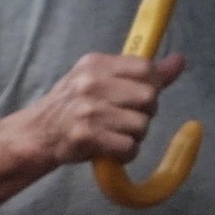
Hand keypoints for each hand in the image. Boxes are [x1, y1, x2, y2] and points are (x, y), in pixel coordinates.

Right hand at [30, 48, 176, 174]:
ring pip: (141, 125)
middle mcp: (90, 83)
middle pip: (148, 97)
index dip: (151, 85)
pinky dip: (125, 153)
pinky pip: (129, 147)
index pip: (145, 68)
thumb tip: (178, 62)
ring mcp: (87, 110)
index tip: (139, 97)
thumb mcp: (100, 80)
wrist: (36, 135)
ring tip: (115, 134)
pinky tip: (111, 149)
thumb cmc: (71, 107)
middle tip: (125, 119)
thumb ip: (139, 72)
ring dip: (134, 135)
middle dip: (144, 113)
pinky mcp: (86, 136)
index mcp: (94, 64)